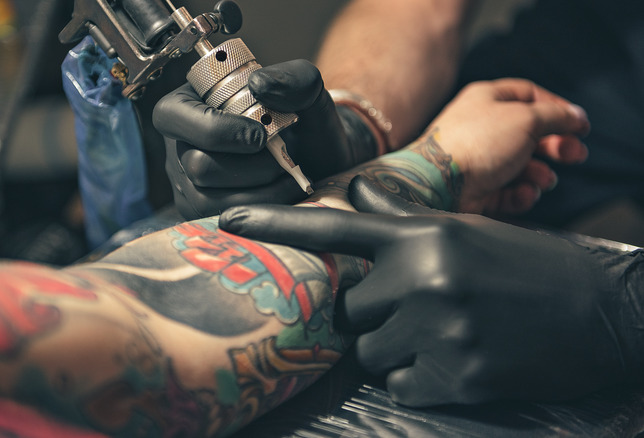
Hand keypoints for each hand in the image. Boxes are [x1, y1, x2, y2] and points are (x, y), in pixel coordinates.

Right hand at [153, 59, 378, 218]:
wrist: (322, 165)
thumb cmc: (306, 123)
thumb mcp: (308, 92)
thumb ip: (293, 78)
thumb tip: (259, 83)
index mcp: (192, 104)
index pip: (172, 114)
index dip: (214, 128)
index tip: (261, 136)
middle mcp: (181, 146)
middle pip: (196, 164)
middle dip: (249, 166)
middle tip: (282, 159)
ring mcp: (187, 184)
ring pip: (208, 199)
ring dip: (259, 191)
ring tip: (286, 176)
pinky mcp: (202, 215)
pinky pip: (221, 221)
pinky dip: (260, 212)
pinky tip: (281, 196)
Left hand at [219, 176, 643, 406]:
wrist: (600, 311)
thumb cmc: (523, 268)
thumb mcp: (462, 232)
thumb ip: (401, 220)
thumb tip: (356, 199)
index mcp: (422, 235)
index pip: (334, 228)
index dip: (275, 225)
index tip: (227, 220)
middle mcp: (423, 275)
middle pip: (350, 312)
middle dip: (375, 316)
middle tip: (423, 310)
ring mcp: (439, 327)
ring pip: (371, 353)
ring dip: (399, 350)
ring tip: (448, 334)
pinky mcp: (456, 376)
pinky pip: (400, 385)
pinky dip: (421, 379)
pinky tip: (460, 361)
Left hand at [427, 78, 590, 213]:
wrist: (438, 183)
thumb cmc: (477, 143)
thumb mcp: (526, 119)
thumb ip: (555, 116)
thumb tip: (574, 116)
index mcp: (486, 99)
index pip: (528, 95)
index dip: (557, 108)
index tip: (579, 125)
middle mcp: (479, 127)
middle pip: (528, 133)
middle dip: (555, 145)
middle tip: (574, 155)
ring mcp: (476, 159)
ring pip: (519, 166)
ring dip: (539, 173)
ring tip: (544, 179)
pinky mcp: (474, 189)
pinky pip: (506, 191)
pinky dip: (519, 194)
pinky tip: (524, 193)